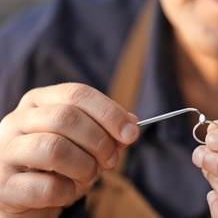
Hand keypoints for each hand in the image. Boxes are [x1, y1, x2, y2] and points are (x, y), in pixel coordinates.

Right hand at [0, 83, 139, 217]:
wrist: (28, 197)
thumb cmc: (60, 163)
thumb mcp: (86, 142)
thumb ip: (108, 131)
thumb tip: (131, 125)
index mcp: (39, 101)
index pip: (77, 93)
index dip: (108, 112)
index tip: (131, 132)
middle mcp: (17, 120)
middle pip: (65, 117)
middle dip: (100, 141)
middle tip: (112, 159)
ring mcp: (6, 151)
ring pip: (54, 148)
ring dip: (85, 166)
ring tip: (90, 175)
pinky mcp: (4, 186)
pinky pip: (45, 187)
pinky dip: (67, 191)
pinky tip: (68, 191)